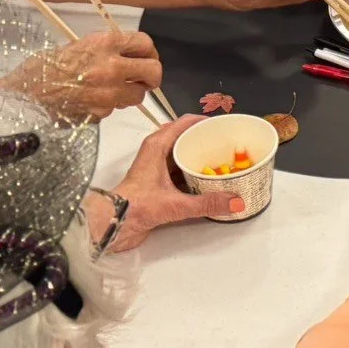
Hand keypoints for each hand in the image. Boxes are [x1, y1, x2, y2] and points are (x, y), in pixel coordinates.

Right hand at [0, 29, 162, 121]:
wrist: (23, 93)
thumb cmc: (44, 67)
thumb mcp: (77, 46)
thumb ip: (106, 50)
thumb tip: (127, 56)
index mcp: (105, 43)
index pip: (145, 43)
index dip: (149, 51)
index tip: (145, 57)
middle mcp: (112, 67)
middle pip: (153, 71)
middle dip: (151, 76)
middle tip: (142, 79)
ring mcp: (109, 93)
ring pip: (138, 96)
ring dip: (130, 94)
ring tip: (111, 91)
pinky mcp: (101, 114)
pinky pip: (114, 110)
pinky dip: (107, 107)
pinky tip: (89, 102)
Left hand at [89, 113, 244, 253]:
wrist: (111, 225)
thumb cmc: (136, 206)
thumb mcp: (175, 204)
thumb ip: (207, 203)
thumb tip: (236, 201)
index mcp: (157, 145)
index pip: (184, 123)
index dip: (205, 122)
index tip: (225, 126)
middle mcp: (156, 152)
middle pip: (184, 138)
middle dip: (205, 141)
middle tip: (229, 147)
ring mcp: (156, 168)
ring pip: (182, 156)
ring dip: (199, 159)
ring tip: (224, 164)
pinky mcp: (157, 184)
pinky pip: (179, 173)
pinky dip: (193, 175)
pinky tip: (209, 183)